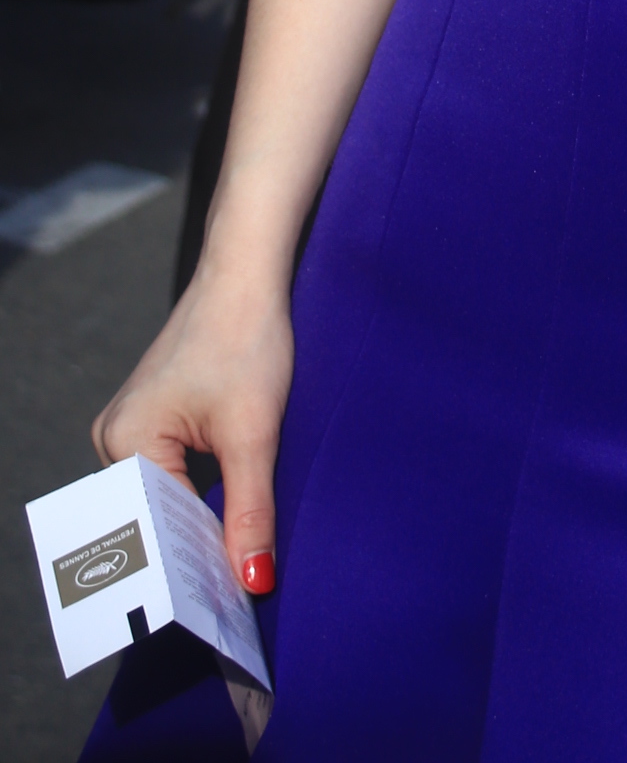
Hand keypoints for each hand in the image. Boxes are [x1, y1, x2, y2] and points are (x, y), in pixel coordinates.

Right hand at [92, 263, 292, 592]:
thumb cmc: (246, 339)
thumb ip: (249, 510)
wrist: (247, 273)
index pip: (154, 530)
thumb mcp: (254, 432)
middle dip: (193, 553)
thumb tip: (251, 581)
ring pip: (165, 499)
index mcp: (124, 443)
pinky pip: (171, 475)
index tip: (223, 611)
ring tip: (235, 564)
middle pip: (155, 518)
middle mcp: (115, 438)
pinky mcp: (155, 418)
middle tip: (235, 595)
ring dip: (199, 525)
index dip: (190, 570)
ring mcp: (131, 427)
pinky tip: (228, 518)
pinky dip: (200, 496)